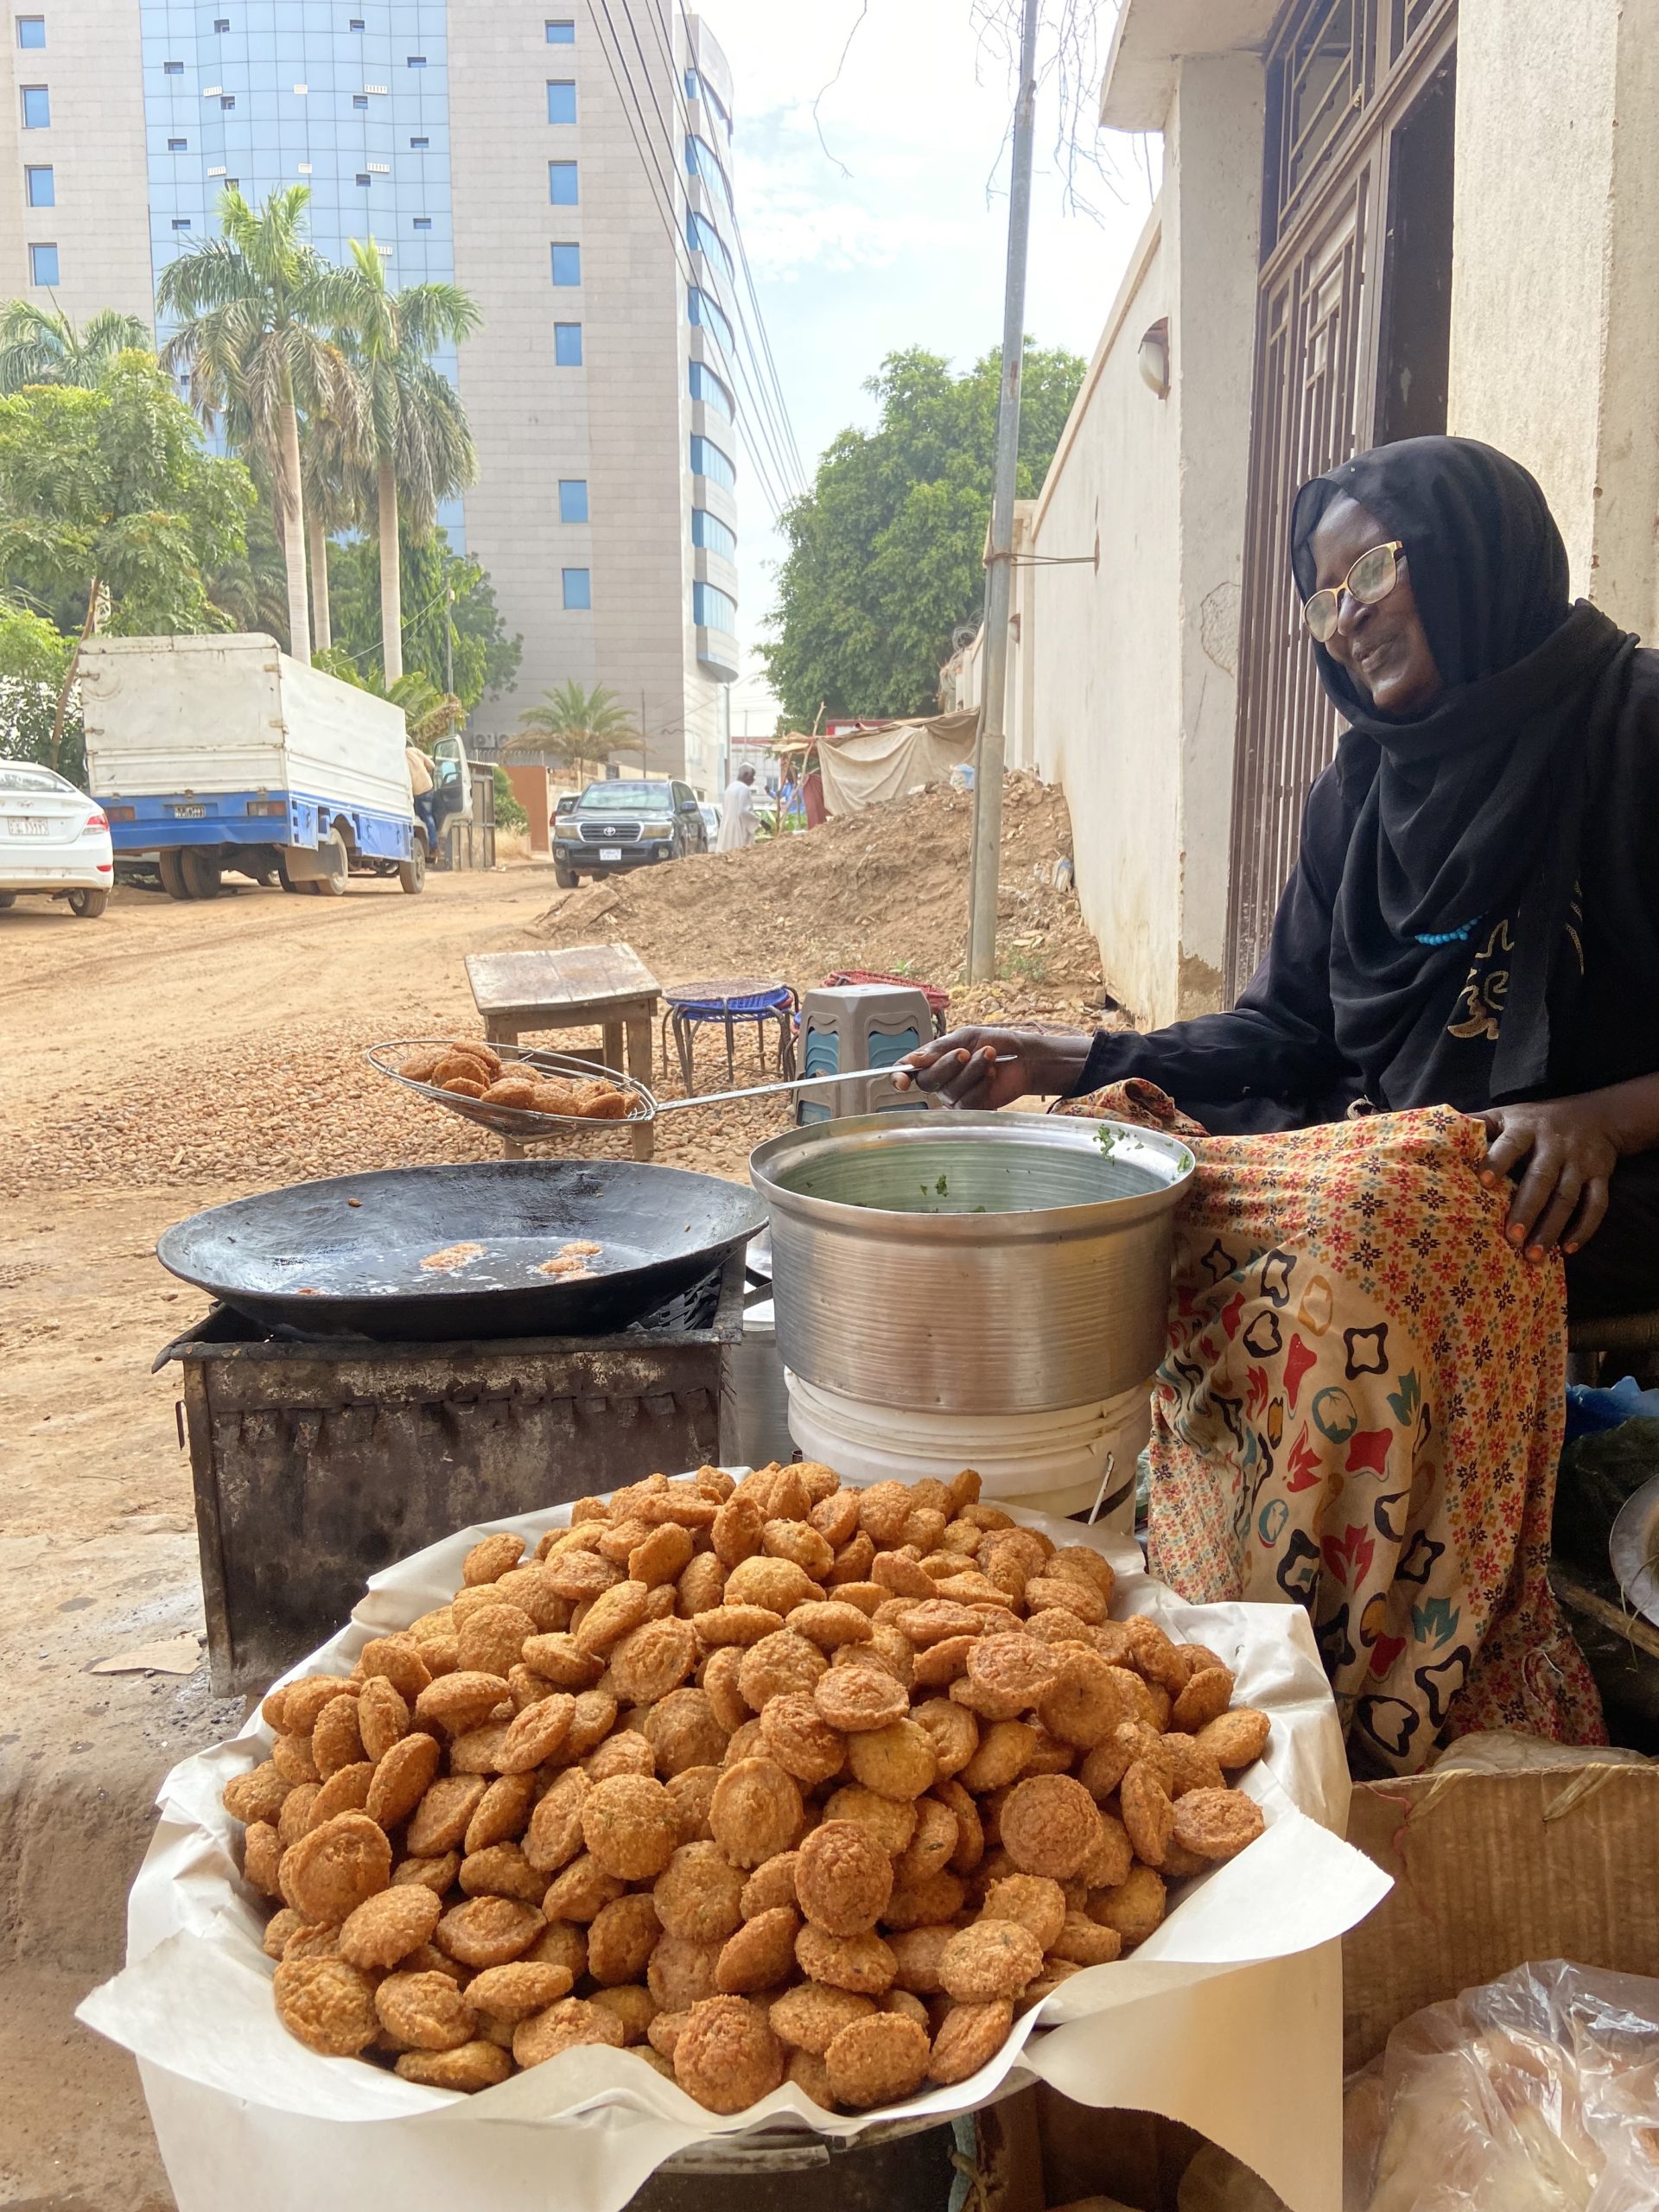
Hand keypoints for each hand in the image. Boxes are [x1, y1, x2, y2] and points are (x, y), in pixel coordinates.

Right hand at [892, 1026, 1092, 1109]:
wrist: (1024, 1056)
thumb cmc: (994, 1043)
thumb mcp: (964, 1037)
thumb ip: (938, 1049)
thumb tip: (914, 1060)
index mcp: (933, 1062)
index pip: (908, 1071)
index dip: (900, 1077)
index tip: (902, 1081)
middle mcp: (941, 1082)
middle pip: (928, 1081)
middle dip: (946, 1065)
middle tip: (965, 1052)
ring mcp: (955, 1097)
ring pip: (951, 1089)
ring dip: (973, 1069)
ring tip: (990, 1055)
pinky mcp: (973, 1108)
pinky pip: (969, 1100)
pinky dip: (983, 1083)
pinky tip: (994, 1073)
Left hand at [1479, 1097, 1621, 1258]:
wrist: (1597, 1117)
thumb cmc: (1535, 1122)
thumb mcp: (1506, 1115)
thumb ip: (1475, 1125)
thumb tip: (1433, 1132)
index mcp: (1526, 1129)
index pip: (1511, 1144)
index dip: (1497, 1161)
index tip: (1482, 1182)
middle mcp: (1555, 1145)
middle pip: (1542, 1179)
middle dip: (1527, 1209)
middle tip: (1511, 1238)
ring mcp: (1580, 1162)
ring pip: (1568, 1197)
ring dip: (1551, 1228)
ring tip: (1533, 1255)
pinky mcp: (1601, 1177)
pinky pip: (1597, 1205)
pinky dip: (1584, 1229)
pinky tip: (1567, 1250)